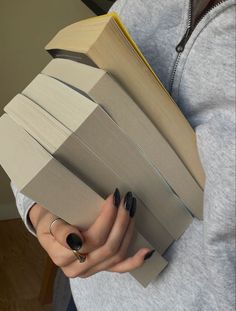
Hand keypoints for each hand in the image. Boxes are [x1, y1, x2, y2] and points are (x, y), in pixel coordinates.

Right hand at [28, 189, 153, 277]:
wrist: (49, 228)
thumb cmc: (50, 220)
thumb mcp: (48, 221)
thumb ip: (60, 230)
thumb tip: (75, 240)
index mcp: (62, 257)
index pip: (92, 239)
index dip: (107, 217)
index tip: (113, 197)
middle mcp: (77, 269)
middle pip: (108, 246)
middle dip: (121, 220)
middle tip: (126, 199)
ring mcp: (91, 270)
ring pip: (117, 254)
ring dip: (128, 230)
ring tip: (131, 210)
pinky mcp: (101, 268)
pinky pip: (120, 267)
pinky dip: (135, 261)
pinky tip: (146, 251)